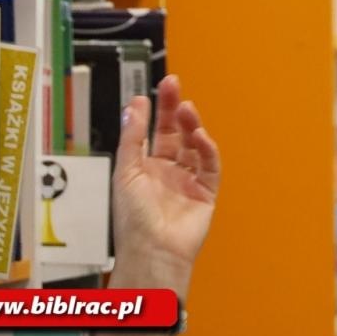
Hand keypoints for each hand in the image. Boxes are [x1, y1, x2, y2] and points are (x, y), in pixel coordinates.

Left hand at [109, 76, 219, 298]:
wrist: (153, 250)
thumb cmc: (134, 221)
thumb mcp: (126, 172)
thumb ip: (133, 138)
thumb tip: (135, 106)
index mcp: (144, 168)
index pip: (152, 132)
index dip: (155, 110)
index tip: (156, 89)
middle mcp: (167, 171)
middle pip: (174, 133)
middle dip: (174, 109)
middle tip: (174, 85)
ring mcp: (187, 180)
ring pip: (193, 145)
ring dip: (190, 125)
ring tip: (186, 109)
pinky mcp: (206, 191)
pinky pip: (210, 165)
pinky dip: (207, 148)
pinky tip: (200, 136)